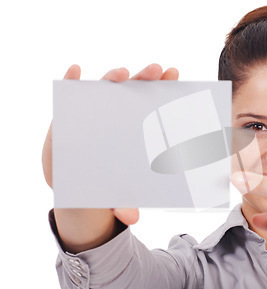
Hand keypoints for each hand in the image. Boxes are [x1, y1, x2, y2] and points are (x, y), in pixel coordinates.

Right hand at [42, 63, 178, 225]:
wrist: (75, 184)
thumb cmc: (105, 182)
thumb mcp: (115, 194)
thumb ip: (123, 203)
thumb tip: (133, 218)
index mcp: (137, 126)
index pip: (153, 102)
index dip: (164, 87)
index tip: (175, 76)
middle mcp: (118, 112)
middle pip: (134, 89)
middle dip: (146, 77)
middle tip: (158, 70)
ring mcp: (94, 110)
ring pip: (105, 87)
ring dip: (114, 76)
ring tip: (122, 74)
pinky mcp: (69, 113)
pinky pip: (70, 92)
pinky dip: (71, 80)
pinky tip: (74, 71)